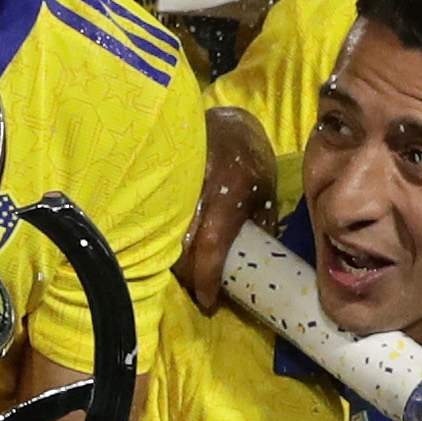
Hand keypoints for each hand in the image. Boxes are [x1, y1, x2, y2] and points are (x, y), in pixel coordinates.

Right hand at [178, 104, 273, 313]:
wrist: (225, 120)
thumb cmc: (250, 158)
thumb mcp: (265, 191)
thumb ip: (260, 226)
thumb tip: (258, 266)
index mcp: (232, 188)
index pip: (212, 243)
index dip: (207, 277)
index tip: (208, 300)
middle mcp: (200, 184)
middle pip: (181, 244)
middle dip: (187, 274)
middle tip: (197, 289)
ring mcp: (176, 178)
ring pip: (162, 232)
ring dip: (172, 258)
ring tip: (186, 272)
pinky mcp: (161, 177)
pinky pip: (156, 216)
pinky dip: (161, 237)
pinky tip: (168, 248)